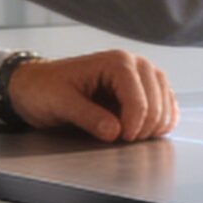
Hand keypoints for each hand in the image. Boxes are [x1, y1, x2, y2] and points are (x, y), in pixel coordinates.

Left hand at [8, 50, 177, 141]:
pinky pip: (166, 105)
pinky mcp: (143, 90)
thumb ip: (88, 116)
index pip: (140, 98)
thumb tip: (114, 131)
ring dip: (155, 124)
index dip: (134, 124)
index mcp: (117, 62)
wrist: (37, 86)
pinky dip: (162, 120)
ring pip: (166, 103)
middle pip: (158, 101)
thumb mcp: (60, 102)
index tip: (121, 139)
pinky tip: (147, 131)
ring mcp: (142, 76)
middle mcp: (135, 64)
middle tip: (123, 140)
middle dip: (145, 126)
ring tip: (131, 136)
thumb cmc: (46, 89)